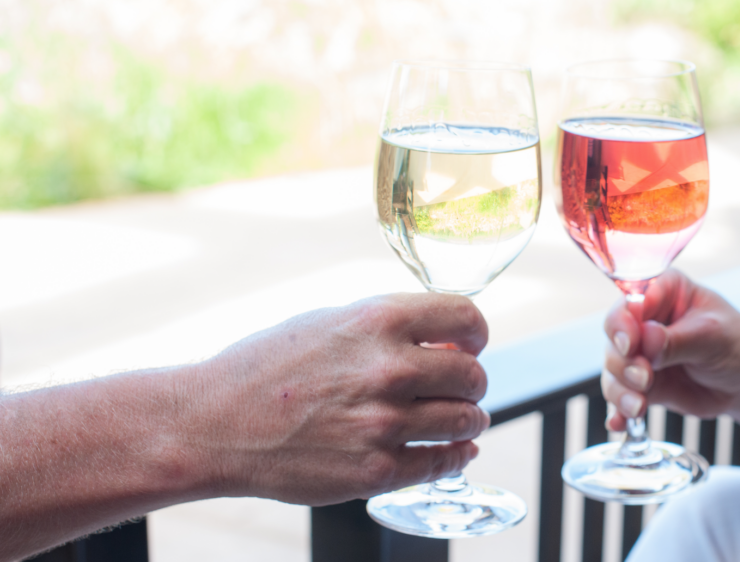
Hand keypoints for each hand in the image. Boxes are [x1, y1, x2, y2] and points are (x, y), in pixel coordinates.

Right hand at [186, 292, 490, 505]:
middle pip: (473, 376)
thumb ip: (390, 328)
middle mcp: (389, 369)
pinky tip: (454, 452)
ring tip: (457, 421)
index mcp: (379, 320)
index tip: (470, 345)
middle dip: (470, 382)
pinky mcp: (376, 471)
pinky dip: (457, 457)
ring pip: (467, 420)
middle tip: (457, 389)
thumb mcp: (329, 322)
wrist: (214, 423)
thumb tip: (447, 344)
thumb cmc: (268, 367)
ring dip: (469, 420)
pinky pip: (444, 463)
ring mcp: (384, 424)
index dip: (475, 334)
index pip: (467, 318)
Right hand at [601, 268, 739, 430]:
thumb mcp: (712, 337)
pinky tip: (620, 423)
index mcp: (665, 292)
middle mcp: (645, 319)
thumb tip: (645, 338)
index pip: (631, 301)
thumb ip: (676, 340)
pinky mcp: (641, 383)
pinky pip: (621, 395)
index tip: (630, 344)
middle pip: (615, 337)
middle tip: (644, 379)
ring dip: (621, 389)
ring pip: (614, 369)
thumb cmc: (738, 346)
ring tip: (638, 406)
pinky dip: (619, 410)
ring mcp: (641, 353)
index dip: (624, 322)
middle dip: (623, 362)